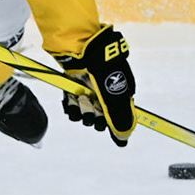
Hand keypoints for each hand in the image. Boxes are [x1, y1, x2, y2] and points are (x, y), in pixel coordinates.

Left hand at [57, 25, 135, 145]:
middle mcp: (105, 98)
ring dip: (82, 109)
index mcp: (119, 98)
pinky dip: (71, 106)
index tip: (103, 122)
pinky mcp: (75, 91)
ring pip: (85, 116)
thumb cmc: (104, 72)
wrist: (84, 53)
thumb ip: (119, 119)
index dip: (109, 124)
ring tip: (81, 97)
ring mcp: (89, 94)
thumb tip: (123, 141)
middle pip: (99, 121)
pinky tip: (72, 99)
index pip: (116, 120)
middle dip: (94, 116)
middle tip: (92, 106)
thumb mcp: (114, 97)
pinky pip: (72, 109)